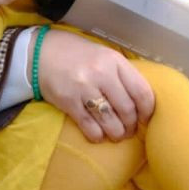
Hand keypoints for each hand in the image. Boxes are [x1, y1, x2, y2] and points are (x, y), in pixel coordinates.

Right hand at [36, 29, 154, 142]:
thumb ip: (121, 73)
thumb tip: (140, 99)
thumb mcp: (104, 55)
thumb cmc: (77, 54)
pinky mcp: (68, 102)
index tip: (146, 118)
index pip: (141, 91)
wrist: (41, 53)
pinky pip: (89, 126)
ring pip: (110, 121)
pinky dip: (97, 135)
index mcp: (115, 61)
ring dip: (117, 133)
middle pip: (127, 109)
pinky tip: (98, 135)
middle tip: (130, 130)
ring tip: (117, 135)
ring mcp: (84, 88)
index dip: (147, 110)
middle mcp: (102, 73)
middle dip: (131, 125)